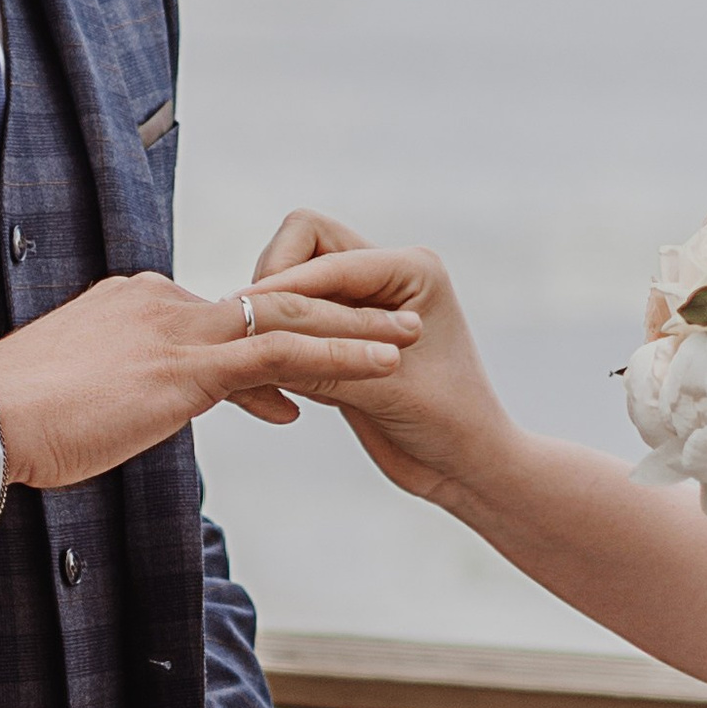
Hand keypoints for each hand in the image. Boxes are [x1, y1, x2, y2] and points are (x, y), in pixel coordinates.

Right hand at [0, 264, 418, 496]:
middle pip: (269, 298)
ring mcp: (177, 328)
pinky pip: (283, 353)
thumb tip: (143, 406)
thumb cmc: (15, 422)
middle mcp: (162, 301)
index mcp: (135, 303)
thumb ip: (125, 390)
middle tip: (392, 318)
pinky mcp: (187, 365)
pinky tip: (380, 370)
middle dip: (337, 309)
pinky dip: (338, 356)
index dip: (277, 333)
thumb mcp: (82, 396)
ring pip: (289, 317)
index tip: (321, 351)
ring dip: (357, 329)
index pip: (223, 316)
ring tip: (410, 340)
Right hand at [246, 214, 515, 508]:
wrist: (465, 466)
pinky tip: (274, 379)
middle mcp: (385, 273)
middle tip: (250, 334)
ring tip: (260, 360)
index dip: (282, 287)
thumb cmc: (450, 426)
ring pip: (292, 277)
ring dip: (272, 312)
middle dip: (274, 284)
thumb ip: (323, 366)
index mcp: (412, 268)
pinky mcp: (341, 331)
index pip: (326, 255)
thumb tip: (256, 351)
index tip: (240, 315)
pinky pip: (292, 316)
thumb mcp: (385, 393)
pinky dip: (276, 339)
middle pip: (301, 241)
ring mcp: (362, 300)